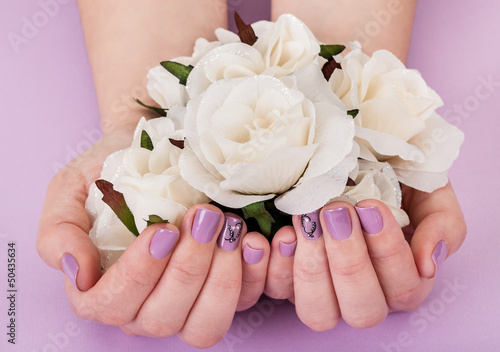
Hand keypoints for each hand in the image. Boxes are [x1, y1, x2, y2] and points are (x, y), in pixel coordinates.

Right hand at [37, 129, 269, 346]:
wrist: (153, 154)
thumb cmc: (110, 173)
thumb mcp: (70, 191)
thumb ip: (59, 233)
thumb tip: (78, 272)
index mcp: (102, 290)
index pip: (112, 305)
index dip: (138, 274)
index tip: (161, 230)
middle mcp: (144, 307)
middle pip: (163, 318)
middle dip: (187, 269)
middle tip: (204, 218)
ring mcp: (187, 304)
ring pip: (205, 324)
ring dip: (221, 279)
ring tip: (229, 229)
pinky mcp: (225, 291)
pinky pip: (245, 304)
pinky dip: (255, 276)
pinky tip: (255, 241)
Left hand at [264, 182, 465, 329]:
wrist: (353, 161)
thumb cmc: (395, 181)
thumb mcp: (431, 195)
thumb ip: (443, 227)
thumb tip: (428, 265)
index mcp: (403, 281)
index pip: (403, 289)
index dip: (386, 252)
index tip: (369, 206)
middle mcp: (364, 295)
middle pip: (361, 310)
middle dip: (349, 260)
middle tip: (336, 211)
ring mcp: (324, 292)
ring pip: (318, 311)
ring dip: (312, 265)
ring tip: (308, 218)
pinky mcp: (289, 280)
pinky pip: (278, 290)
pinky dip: (277, 265)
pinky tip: (282, 233)